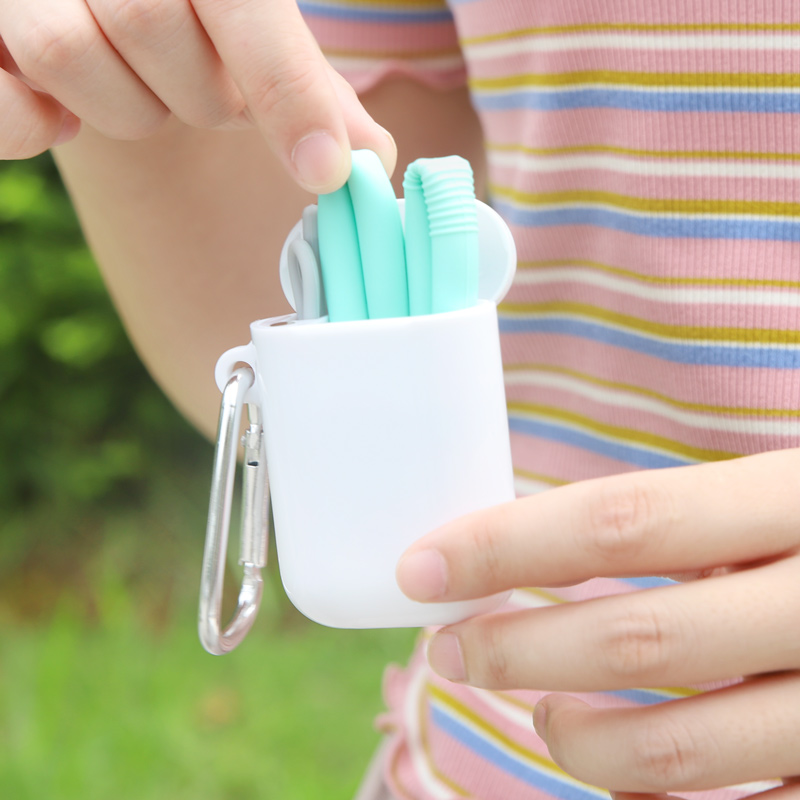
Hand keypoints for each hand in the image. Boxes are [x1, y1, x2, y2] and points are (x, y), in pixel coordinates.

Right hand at [0, 0, 393, 189]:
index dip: (287, 90)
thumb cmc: (190, 4)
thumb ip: (303, 78)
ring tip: (139, 81)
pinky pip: (5, 107)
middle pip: (151, 26)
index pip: (242, 5)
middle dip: (198, 88)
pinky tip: (63, 113)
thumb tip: (374, 155)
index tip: (327, 170)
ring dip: (126, 104)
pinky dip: (34, 126)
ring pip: (71, 55)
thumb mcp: (246, 11)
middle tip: (206, 82)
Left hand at [396, 449, 799, 794]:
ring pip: (677, 752)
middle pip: (636, 639)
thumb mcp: (780, 490)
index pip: (620, 522)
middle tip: (452, 645)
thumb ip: (690, 518)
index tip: (420, 565)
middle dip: (518, 649)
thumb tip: (536, 547)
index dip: (506, 545)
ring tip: (542, 714)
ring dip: (577, 742)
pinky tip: (618, 777)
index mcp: (799, 498)